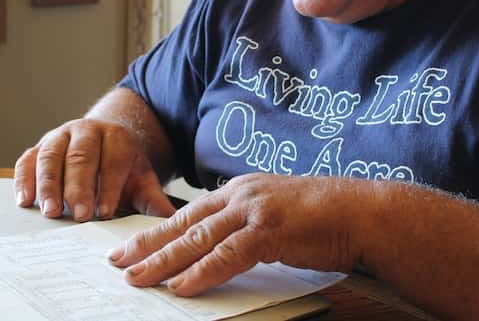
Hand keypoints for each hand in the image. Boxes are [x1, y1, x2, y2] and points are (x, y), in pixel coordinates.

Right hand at [14, 118, 175, 220]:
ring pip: (51, 156)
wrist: (105, 141)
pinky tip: (24, 200)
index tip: (105, 212)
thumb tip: (174, 224)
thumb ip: (154, 200)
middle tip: (78, 214)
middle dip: (79, 187)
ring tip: (49, 211)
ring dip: (48, 185)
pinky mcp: (39, 146)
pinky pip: (28, 159)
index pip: (113, 159)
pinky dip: (24, 178)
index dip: (110, 185)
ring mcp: (60, 136)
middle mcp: (86, 131)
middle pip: (80, 157)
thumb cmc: (123, 166)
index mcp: (116, 136)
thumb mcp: (142, 179)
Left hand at [107, 173, 357, 295]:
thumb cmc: (323, 218)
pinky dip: (201, 272)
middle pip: (184, 222)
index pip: (189, 212)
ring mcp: (254, 210)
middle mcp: (241, 195)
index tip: (132, 245)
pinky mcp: (269, 230)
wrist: (362, 212)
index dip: (158, 231)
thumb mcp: (275, 215)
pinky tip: (180, 286)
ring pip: (198, 238)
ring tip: (136, 277)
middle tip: (117, 260)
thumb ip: (246, 228)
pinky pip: (227, 255)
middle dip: (148, 244)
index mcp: (240, 191)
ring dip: (163, 260)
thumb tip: (220, 250)